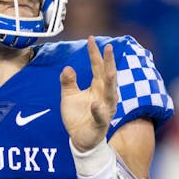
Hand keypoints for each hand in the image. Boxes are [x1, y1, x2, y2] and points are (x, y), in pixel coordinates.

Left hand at [60, 37, 118, 151]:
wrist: (79, 139)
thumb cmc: (77, 116)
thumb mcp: (68, 96)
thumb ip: (68, 82)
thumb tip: (67, 67)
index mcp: (97, 87)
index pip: (97, 67)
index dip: (94, 53)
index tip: (91, 39)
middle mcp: (104, 96)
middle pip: (108, 76)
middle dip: (109, 62)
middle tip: (109, 47)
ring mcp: (105, 109)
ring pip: (111, 94)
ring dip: (111, 82)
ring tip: (110, 70)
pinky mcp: (101, 124)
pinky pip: (101, 116)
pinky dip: (99, 110)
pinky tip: (95, 104)